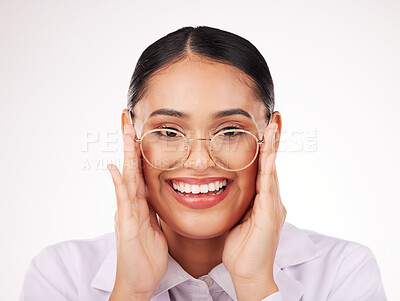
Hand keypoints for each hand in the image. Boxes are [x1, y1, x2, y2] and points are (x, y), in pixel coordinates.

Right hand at [107, 123, 167, 300]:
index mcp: (140, 204)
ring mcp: (127, 213)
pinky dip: (119, 184)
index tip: (140, 129)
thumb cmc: (147, 255)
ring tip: (125, 132)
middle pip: (131, 167)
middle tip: (128, 118)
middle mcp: (130, 204)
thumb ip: (152, 209)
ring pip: (127, 178)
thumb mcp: (155, 227)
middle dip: (130, 143)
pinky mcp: (127, 226)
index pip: (139, 171)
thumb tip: (155, 193)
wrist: (139, 281)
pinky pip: (124, 202)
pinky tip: (115, 168)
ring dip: (126, 154)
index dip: (139, 150)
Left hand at [222, 123, 285, 299]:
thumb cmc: (241, 248)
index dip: (266, 146)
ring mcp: (272, 207)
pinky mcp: (269, 216)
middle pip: (271, 163)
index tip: (266, 127)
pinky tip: (269, 154)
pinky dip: (269, 169)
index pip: (264, 167)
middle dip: (274, 140)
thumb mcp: (237, 219)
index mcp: (263, 200)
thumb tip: (229, 189)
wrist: (247, 273)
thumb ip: (239, 202)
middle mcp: (271, 200)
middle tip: (275, 117)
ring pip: (272, 170)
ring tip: (274, 125)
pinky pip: (268, 187)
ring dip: (273, 147)